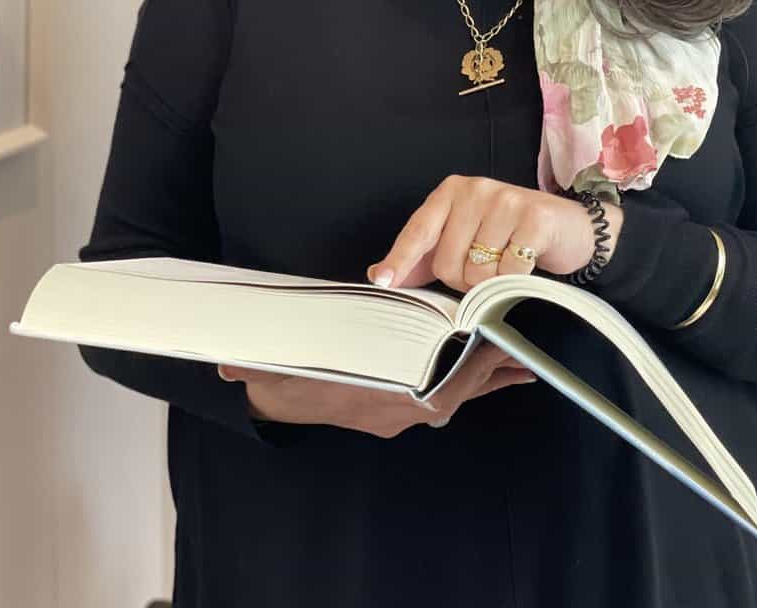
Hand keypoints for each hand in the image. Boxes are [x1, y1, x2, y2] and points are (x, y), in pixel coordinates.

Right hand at [217, 342, 537, 437]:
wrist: (279, 404)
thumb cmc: (285, 377)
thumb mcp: (272, 370)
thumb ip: (258, 364)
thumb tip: (227, 365)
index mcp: (377, 401)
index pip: (432, 386)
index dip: (464, 367)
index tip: (489, 343)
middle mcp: (397, 412)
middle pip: (458, 388)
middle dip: (491, 368)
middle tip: (527, 346)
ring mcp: (404, 414)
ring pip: (460, 394)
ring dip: (491, 377)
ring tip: (529, 362)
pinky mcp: (405, 412)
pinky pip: (452, 397)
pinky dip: (478, 384)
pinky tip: (502, 374)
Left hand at [367, 175, 622, 291]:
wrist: (571, 228)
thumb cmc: (509, 235)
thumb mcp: (464, 239)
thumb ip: (423, 257)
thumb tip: (379, 274)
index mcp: (451, 191)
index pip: (418, 230)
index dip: (400, 259)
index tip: (384, 281)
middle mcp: (475, 190)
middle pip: (448, 262)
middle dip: (463, 280)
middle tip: (486, 267)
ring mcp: (506, 200)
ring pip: (477, 271)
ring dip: (490, 282)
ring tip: (506, 263)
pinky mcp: (534, 218)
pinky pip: (508, 271)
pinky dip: (514, 279)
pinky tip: (525, 264)